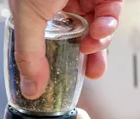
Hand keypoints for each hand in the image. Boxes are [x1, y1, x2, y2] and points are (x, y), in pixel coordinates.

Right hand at [8, 0, 122, 98]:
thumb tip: (30, 90)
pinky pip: (111, 12)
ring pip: (97, 28)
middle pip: (79, 38)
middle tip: (91, 72)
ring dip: (98, 42)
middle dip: (88, 58)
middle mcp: (61, 4)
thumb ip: (30, 55)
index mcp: (38, 12)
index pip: (51, 42)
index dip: (60, 62)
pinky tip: (102, 28)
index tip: (67, 79)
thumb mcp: (28, 18)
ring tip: (93, 45)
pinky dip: (109, 24)